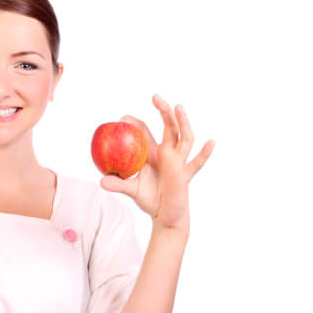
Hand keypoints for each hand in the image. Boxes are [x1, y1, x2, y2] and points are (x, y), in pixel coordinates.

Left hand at [100, 94, 214, 233]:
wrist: (165, 216)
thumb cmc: (149, 199)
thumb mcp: (131, 190)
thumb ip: (118, 185)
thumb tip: (101, 181)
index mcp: (152, 153)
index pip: (144, 132)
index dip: (136, 123)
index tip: (123, 117)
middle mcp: (167, 153)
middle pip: (168, 127)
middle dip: (163, 111)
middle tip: (154, 96)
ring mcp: (178, 162)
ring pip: (183, 138)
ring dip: (182, 122)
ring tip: (178, 106)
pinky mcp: (185, 173)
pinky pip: (196, 163)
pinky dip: (204, 153)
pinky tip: (211, 142)